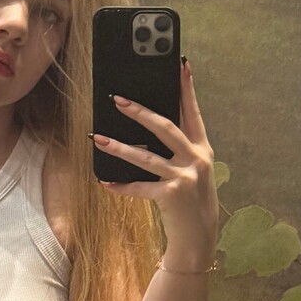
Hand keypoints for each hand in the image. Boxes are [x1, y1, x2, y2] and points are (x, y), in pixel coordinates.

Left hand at [93, 60, 218, 253]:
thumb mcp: (191, 170)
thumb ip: (177, 148)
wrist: (199, 236)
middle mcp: (196, 160)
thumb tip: (147, 124)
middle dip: (140, 112)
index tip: (180, 64)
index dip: (187, 88)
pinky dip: (121, 186)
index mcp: (202, 148)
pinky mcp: (171, 195)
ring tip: (98, 138)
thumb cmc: (191, 199)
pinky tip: (105, 181)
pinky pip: (139, 187)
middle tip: (117, 99)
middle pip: (166, 128)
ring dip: (119, 147)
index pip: (193, 112)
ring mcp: (185, 178)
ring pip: (146, 157)